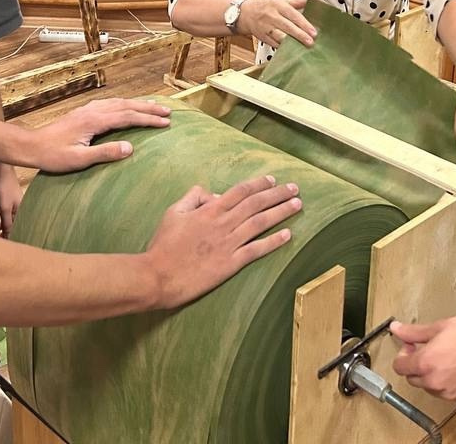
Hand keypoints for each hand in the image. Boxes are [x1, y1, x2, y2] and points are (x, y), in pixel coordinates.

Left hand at [0, 164, 21, 237]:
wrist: (1, 169)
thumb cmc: (4, 186)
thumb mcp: (5, 208)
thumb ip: (7, 223)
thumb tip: (10, 238)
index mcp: (23, 211)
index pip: (19, 229)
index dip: (12, 238)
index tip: (3, 245)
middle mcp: (20, 208)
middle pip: (15, 225)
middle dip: (8, 233)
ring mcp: (14, 203)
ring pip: (10, 220)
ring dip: (4, 227)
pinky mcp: (8, 199)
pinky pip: (6, 214)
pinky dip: (2, 220)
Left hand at [21, 99, 171, 173]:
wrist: (31, 145)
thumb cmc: (53, 155)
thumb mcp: (80, 159)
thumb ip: (105, 153)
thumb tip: (131, 148)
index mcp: (95, 121)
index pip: (128, 117)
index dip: (148, 119)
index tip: (166, 123)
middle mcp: (93, 111)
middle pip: (127, 105)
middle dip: (149, 108)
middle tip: (168, 112)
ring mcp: (88, 109)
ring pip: (119, 102)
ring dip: (138, 104)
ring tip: (154, 106)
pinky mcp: (84, 112)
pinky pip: (110, 103)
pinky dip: (124, 103)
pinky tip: (126, 106)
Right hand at [144, 175, 301, 308]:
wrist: (158, 275)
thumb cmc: (163, 245)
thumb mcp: (174, 212)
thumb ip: (193, 198)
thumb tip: (210, 192)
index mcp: (209, 210)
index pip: (240, 191)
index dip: (258, 184)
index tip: (272, 180)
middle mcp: (223, 224)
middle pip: (256, 204)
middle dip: (277, 194)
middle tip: (294, 188)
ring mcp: (228, 244)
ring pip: (260, 223)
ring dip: (281, 212)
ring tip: (298, 205)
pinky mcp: (230, 264)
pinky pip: (256, 250)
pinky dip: (274, 241)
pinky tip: (288, 235)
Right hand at [237, 0, 317, 49]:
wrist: (246, 14)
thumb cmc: (267, 7)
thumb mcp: (282, 0)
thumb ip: (299, 1)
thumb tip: (317, 0)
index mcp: (278, 5)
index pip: (293, 14)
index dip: (304, 24)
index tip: (313, 32)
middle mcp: (272, 16)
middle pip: (287, 26)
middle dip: (300, 35)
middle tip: (311, 42)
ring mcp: (266, 28)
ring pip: (280, 36)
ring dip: (291, 43)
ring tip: (302, 47)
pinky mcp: (263, 37)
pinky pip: (274, 44)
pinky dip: (283, 48)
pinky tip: (292, 50)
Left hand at [391, 314, 455, 405]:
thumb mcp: (440, 326)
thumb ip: (414, 332)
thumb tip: (397, 329)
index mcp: (426, 363)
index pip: (399, 367)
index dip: (404, 355)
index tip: (411, 347)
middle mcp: (436, 382)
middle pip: (414, 379)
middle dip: (418, 365)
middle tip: (429, 350)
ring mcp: (451, 393)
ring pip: (432, 387)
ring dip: (433, 375)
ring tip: (448, 358)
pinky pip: (450, 393)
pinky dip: (450, 384)